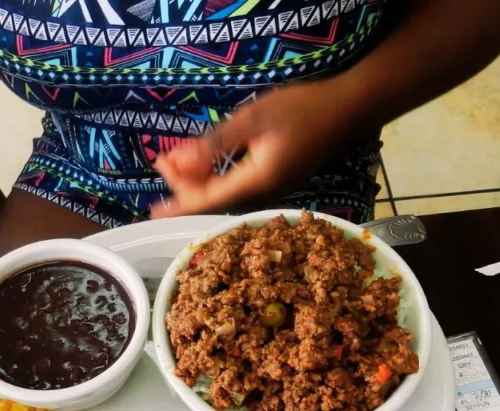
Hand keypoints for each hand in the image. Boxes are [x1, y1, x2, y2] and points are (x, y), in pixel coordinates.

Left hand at [151, 79, 357, 217]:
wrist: (346, 110)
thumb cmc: (302, 109)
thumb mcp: (253, 119)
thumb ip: (215, 143)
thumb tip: (180, 163)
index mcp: (256, 182)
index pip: (207, 200)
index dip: (178, 205)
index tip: (153, 211)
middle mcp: (263, 194)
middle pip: (214, 199)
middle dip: (183, 183)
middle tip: (160, 161)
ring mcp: (271, 189)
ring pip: (224, 193)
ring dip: (198, 179)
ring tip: (173, 160)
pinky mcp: (275, 180)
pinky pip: (237, 186)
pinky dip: (215, 176)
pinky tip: (204, 163)